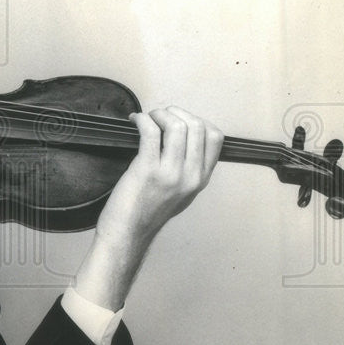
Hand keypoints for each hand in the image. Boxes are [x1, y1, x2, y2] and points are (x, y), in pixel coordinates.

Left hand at [73, 106, 222, 308]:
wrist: (128, 232)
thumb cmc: (149, 210)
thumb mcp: (182, 192)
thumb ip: (189, 168)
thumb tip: (183, 136)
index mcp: (201, 178)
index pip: (215, 137)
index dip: (197, 120)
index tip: (178, 120)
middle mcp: (191, 175)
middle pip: (197, 126)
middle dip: (176, 112)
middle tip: (159, 116)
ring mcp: (170, 173)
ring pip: (177, 126)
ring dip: (160, 114)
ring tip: (147, 118)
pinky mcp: (147, 169)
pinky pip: (150, 132)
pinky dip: (142, 119)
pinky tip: (135, 121)